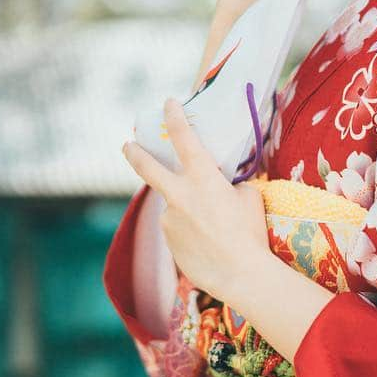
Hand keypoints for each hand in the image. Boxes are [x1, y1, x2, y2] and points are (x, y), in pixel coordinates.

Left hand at [121, 98, 270, 304]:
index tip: (168, 103)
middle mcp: (179, 194)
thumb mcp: (249, 197)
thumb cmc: (249, 232)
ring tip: (213, 230)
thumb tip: (223, 188)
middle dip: (134, 153)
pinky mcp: (168, 240)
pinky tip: (207, 244)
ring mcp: (169, 218)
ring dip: (187, 211)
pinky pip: (177, 229)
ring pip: (174, 206)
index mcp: (202, 177)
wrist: (240, 273)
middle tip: (127, 145)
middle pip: (147, 167)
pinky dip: (189, 231)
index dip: (174, 116)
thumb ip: (231, 186)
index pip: (183, 136)